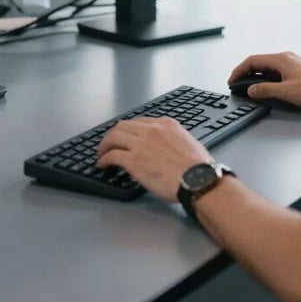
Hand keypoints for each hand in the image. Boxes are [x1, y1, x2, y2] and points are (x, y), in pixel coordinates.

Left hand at [97, 116, 211, 201]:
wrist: (198, 179)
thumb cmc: (199, 167)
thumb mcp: (188, 142)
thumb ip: (173, 139)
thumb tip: (166, 148)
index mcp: (166, 124)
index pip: (140, 122)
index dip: (129, 131)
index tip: (125, 138)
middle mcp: (152, 130)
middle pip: (122, 126)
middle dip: (112, 135)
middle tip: (107, 144)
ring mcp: (141, 144)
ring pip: (114, 137)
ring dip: (104, 146)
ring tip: (101, 154)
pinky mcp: (134, 161)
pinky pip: (112, 155)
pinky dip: (104, 159)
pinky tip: (103, 165)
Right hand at [228, 51, 300, 108]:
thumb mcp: (286, 92)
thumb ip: (265, 90)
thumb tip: (251, 90)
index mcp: (281, 59)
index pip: (252, 60)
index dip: (239, 70)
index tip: (232, 80)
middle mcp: (287, 58)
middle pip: (260, 63)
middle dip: (246, 73)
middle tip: (238, 84)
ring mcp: (294, 65)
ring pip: (269, 68)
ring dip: (258, 77)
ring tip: (251, 89)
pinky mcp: (300, 72)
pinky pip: (278, 73)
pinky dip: (269, 80)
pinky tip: (270, 89)